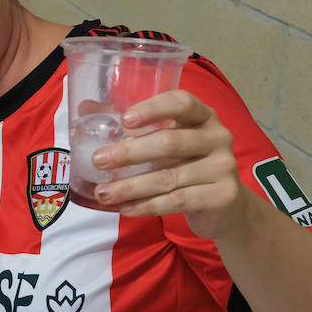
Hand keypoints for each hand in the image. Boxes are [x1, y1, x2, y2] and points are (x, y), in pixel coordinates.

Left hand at [88, 88, 247, 239]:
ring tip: (103, 193)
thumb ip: (130, 125)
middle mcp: (217, 136)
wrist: (225, 206)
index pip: (181, 102)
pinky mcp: (223, 195)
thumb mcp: (165, 140)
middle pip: (170, 142)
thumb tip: (86, 108)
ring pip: (169, 176)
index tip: (124, 120)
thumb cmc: (187, 165)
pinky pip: (178, 200)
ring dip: (131, 186)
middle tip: (98, 161)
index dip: (153, 109)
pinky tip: (126, 208)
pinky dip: (148, 205)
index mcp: (202, 116)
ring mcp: (223, 166)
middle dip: (129, 153)